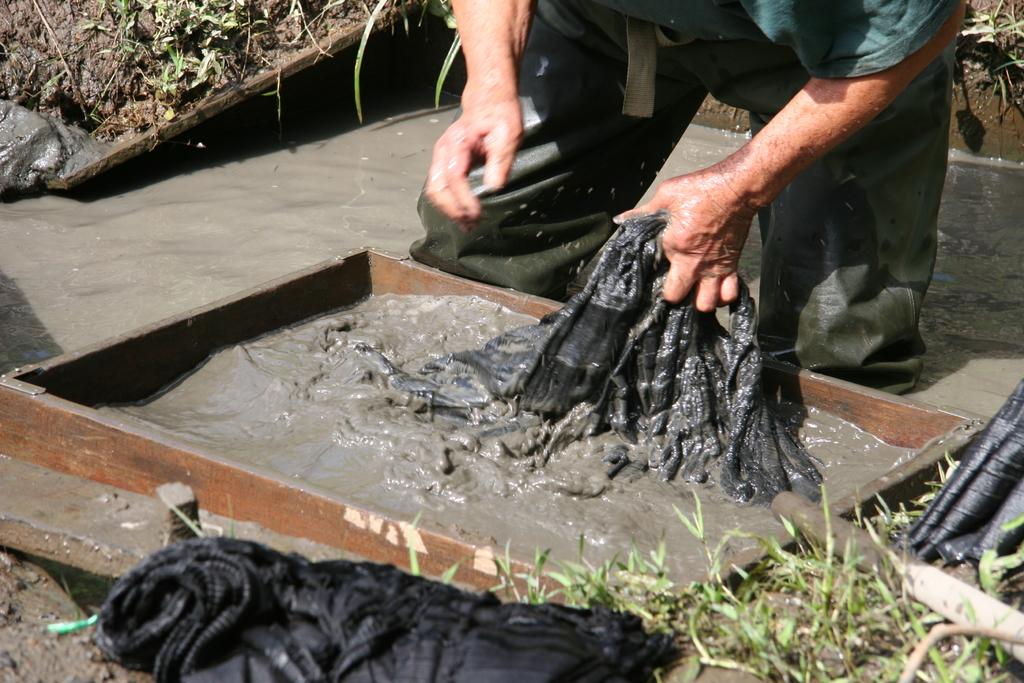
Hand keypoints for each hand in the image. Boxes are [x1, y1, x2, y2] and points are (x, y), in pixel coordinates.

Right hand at [424, 87, 522, 229]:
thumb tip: (493, 188)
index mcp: (458, 142)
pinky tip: (463, 213)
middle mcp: (443, 150)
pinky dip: (448, 203)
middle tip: (472, 224)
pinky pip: (439, 187)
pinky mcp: (444, 162)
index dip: (464, 199)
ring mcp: (441, 156)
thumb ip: (500, 159)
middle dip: (453, 209)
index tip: (477, 214)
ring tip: (467, 224)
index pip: (455, 177)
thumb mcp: (508, 133)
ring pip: (435, 189)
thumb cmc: (500, 114)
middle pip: (437, 187)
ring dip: (449, 210)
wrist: (488, 99)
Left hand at [616, 165, 756, 311]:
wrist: (737, 189)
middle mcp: (695, 263)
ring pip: (707, 304)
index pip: (660, 277)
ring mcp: (716, 268)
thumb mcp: (667, 195)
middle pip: (680, 299)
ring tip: (695, 291)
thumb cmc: (701, 190)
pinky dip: (724, 297)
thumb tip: (620, 219)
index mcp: (676, 247)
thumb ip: (643, 212)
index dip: (656, 283)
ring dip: (700, 301)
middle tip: (674, 286)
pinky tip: (717, 290)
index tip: (655, 277)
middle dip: (675, 297)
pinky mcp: (732, 265)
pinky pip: (730, 294)